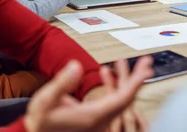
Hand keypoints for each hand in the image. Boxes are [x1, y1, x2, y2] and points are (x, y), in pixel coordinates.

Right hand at [24, 57, 153, 131]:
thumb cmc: (40, 122)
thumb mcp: (45, 101)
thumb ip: (62, 83)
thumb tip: (76, 66)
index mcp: (94, 116)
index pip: (124, 98)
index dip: (137, 82)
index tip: (146, 66)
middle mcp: (101, 121)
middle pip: (127, 99)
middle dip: (137, 79)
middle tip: (145, 62)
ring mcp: (100, 123)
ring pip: (120, 101)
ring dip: (125, 81)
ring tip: (123, 61)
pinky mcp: (95, 122)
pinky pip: (112, 103)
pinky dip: (114, 87)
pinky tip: (106, 72)